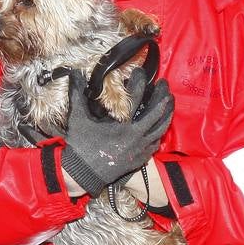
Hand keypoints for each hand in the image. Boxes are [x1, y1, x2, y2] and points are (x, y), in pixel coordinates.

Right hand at [60, 69, 173, 196]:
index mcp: (122, 124)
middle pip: (156, 112)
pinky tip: (161, 127)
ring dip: (167, 114)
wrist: (82, 173)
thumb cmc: (79, 145)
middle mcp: (135, 136)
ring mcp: (139, 149)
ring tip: (170, 102)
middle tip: (165, 85)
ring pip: (160, 129)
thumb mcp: (77, 118)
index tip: (141, 71)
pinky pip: (155, 144)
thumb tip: (74, 72)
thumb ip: (77, 94)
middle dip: (162, 96)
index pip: (136, 98)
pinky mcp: (139, 159)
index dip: (140, 82)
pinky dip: (159, 133)